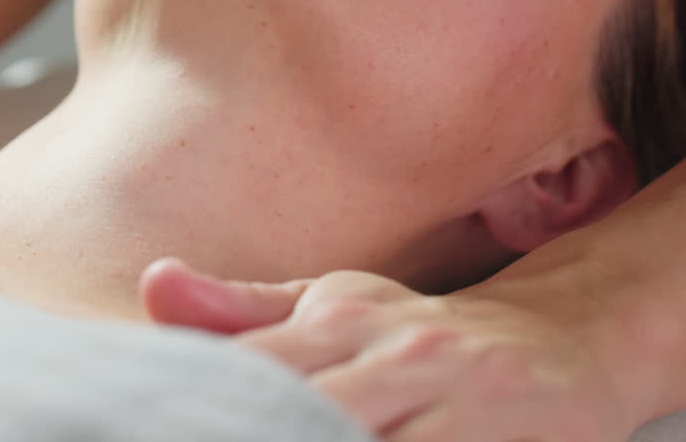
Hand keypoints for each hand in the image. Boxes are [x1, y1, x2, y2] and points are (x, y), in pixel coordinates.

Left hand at [140, 259, 633, 441]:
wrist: (557, 338)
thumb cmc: (416, 331)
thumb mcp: (333, 306)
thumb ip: (242, 310)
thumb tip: (152, 282)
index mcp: (342, 321)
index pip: (257, 372)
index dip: (208, 414)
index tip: (155, 433)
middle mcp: (401, 358)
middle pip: (311, 420)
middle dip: (257, 437)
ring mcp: (462, 406)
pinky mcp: (521, 441)